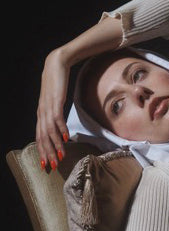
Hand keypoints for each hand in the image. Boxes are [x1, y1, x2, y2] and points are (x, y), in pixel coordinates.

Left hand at [36, 48, 70, 170]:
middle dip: (47, 153)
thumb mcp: (54, 102)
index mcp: (41, 114)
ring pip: (49, 131)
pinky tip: (66, 138)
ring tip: (61, 155)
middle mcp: (41, 113)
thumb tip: (61, 129)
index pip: (39, 137)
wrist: (56, 64)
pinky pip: (57, 119)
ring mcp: (48, 107)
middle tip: (52, 166)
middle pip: (42, 137)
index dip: (42, 151)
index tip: (46, 164)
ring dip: (55, 144)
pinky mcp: (55, 101)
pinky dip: (61, 130)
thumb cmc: (56, 84)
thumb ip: (56, 115)